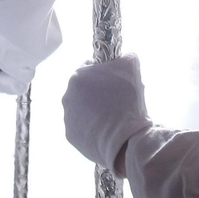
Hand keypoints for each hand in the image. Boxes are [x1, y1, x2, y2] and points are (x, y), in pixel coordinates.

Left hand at [63, 54, 152, 176]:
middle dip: (98, 92)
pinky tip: (106, 130)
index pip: (90, 68)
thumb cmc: (127, 101)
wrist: (124, 140)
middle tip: (116, 100)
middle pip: (84, 89)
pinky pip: (82, 127)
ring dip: (94, 110)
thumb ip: (126, 57)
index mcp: (77, 76)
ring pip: (82, 108)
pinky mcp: (70, 135)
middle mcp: (67, 95)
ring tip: (112, 117)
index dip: (105, 73)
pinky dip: (92, 127)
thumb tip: (126, 56)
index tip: (116, 81)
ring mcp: (67, 117)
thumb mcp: (132, 67)